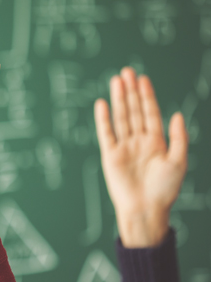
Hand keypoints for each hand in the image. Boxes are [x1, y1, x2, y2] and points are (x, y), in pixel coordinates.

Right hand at [94, 67, 187, 247]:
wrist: (146, 209)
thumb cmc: (164, 190)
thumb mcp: (179, 162)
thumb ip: (179, 137)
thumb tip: (177, 114)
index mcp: (156, 142)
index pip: (150, 113)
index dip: (147, 96)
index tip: (143, 79)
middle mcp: (138, 141)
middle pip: (133, 111)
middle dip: (131, 91)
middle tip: (127, 72)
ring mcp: (124, 147)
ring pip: (121, 117)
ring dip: (118, 99)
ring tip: (116, 81)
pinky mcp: (110, 155)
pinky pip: (106, 133)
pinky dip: (104, 119)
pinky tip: (103, 104)